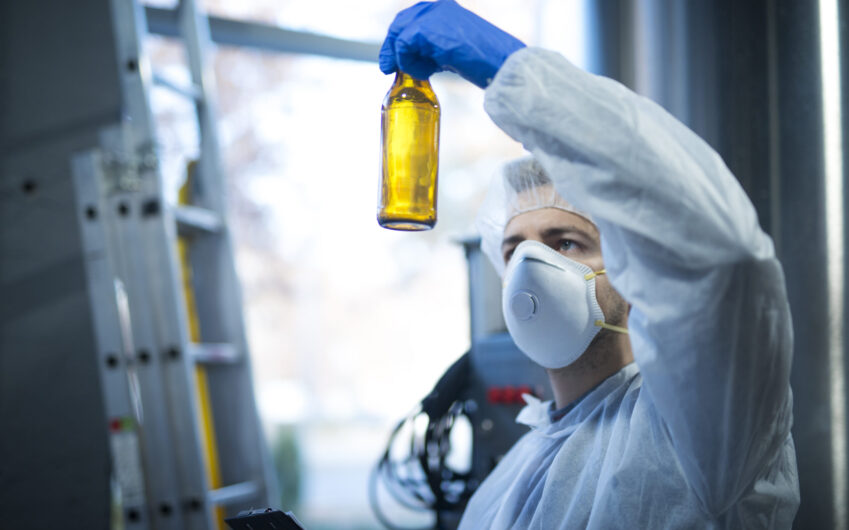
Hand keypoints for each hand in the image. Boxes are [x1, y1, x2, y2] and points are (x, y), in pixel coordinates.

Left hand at [378, 0, 525, 87]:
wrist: (501, 62)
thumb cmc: (486, 60)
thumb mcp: (455, 48)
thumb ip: (435, 48)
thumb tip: (417, 59)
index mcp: (444, 9)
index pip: (411, 19)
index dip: (399, 40)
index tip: (394, 60)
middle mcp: (436, 7)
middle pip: (400, 23)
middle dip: (391, 48)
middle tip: (388, 68)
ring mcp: (431, 16)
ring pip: (399, 35)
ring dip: (402, 58)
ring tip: (418, 73)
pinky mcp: (425, 30)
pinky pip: (403, 47)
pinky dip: (409, 63)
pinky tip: (426, 72)